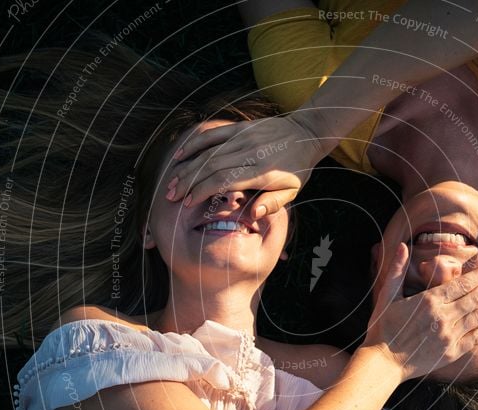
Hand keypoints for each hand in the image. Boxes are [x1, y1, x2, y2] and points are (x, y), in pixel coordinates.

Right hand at [167, 114, 330, 218]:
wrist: (306, 135)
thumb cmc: (298, 169)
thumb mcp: (292, 192)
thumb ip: (272, 204)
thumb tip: (252, 214)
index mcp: (260, 171)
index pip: (223, 181)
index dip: (202, 191)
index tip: (188, 203)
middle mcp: (248, 152)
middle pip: (210, 167)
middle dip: (188, 182)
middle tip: (171, 196)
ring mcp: (243, 137)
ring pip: (208, 152)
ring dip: (187, 167)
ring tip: (172, 181)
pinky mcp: (240, 127)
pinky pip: (213, 134)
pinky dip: (195, 144)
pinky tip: (181, 155)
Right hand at [363, 243, 477, 381]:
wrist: (382, 362)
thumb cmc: (382, 328)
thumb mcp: (387, 296)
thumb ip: (397, 271)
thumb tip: (402, 246)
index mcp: (429, 301)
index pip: (461, 284)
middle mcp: (443, 317)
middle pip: (475, 298)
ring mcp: (449, 336)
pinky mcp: (452, 352)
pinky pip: (476, 339)